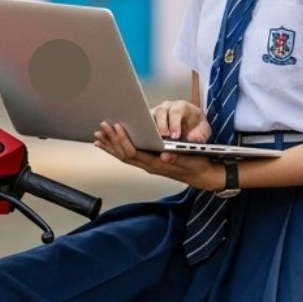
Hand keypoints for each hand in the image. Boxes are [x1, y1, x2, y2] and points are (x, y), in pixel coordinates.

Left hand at [94, 121, 221, 189]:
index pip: (133, 152)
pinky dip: (116, 149)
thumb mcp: (190, 159)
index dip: (123, 140)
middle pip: (124, 154)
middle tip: (101, 128)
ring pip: (123, 156)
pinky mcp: (149, 162)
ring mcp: (148, 165)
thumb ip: (177, 157)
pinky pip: (128, 156)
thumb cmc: (198, 164)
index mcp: (157, 164)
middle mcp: (149, 166)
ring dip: (111, 145)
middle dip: (112, 140)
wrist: (203, 175)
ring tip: (99, 135)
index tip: (117, 127)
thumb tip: (164, 155)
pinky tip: (109, 144)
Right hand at [150, 100, 210, 141]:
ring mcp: (156, 113)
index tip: (175, 137)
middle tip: (162, 140)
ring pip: (149, 117)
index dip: (174, 124)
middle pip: (160, 112)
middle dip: (161, 126)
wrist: (193, 127)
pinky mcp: (149, 122)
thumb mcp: (203, 132)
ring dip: (150, 130)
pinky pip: (143, 126)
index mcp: (181, 106)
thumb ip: (199, 135)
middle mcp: (167, 107)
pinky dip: (144, 134)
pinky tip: (146, 146)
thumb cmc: (197, 128)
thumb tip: (190, 139)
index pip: (176, 111)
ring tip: (152, 144)